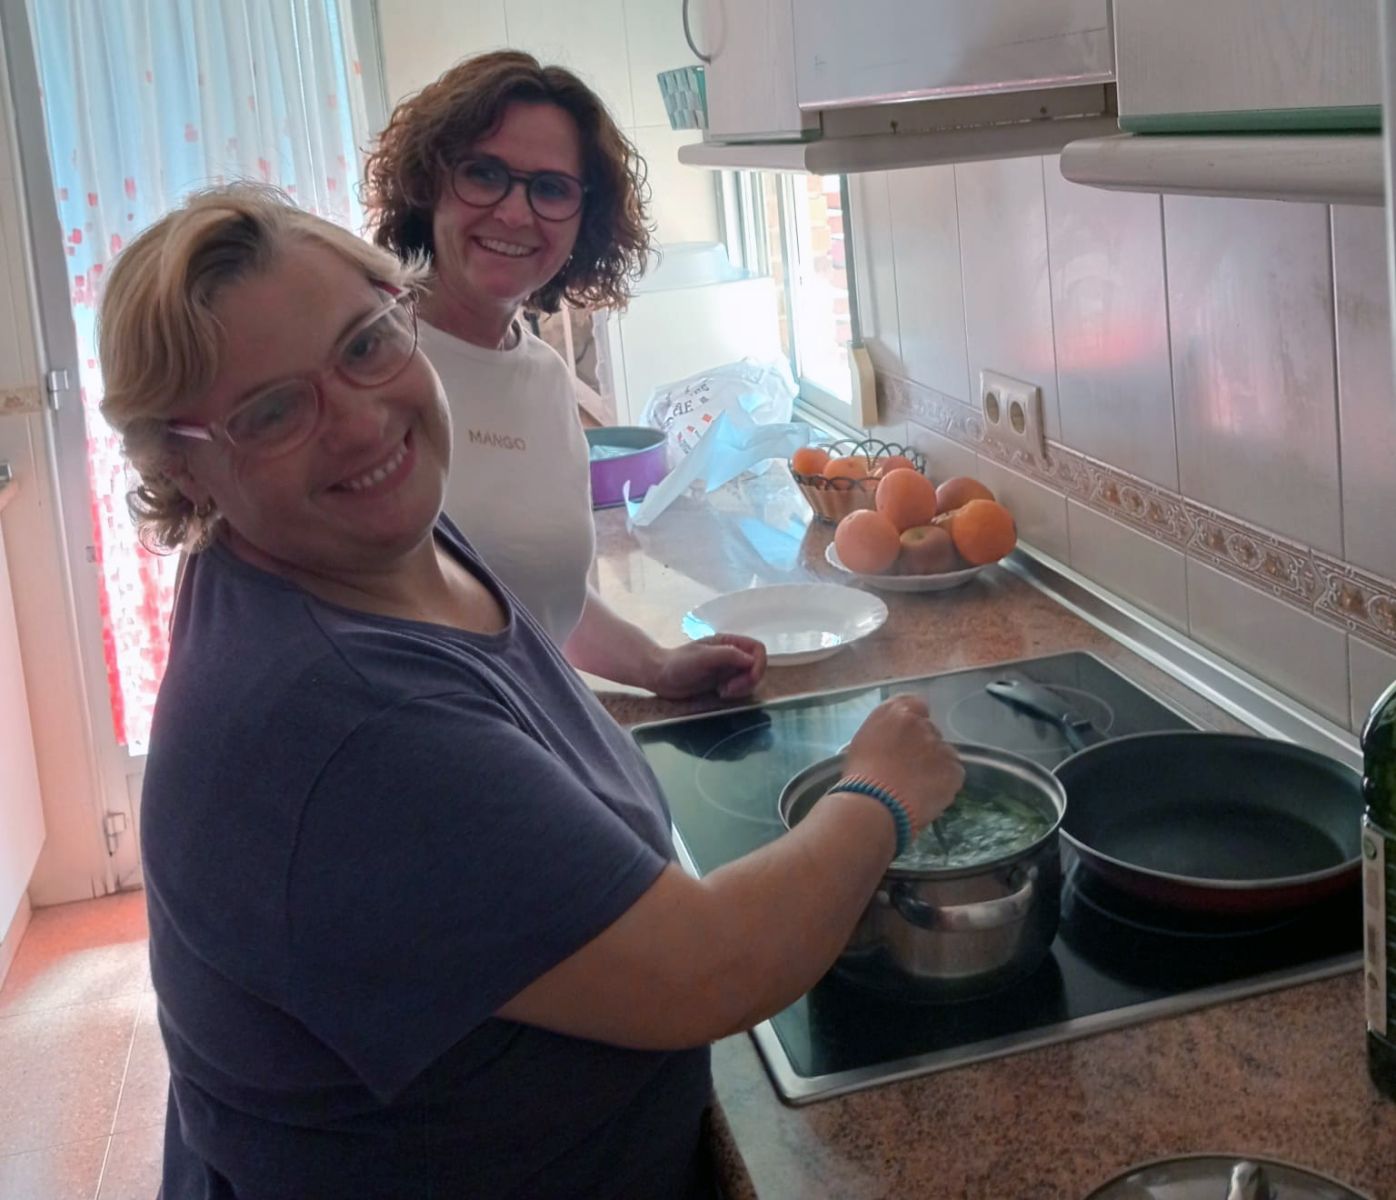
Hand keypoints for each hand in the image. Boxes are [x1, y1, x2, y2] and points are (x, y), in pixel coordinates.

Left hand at [650, 634, 767, 700]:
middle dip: (748, 680)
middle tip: (729, 689)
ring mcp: (728, 668)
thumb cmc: (678, 664)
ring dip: (742, 688)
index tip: (747, 678)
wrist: (659, 676)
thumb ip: (728, 655)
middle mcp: (732, 654)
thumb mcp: (703, 657)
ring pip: (750, 679)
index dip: (759, 664)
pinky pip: (740, 688)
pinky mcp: (723, 681)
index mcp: (729, 642)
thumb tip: (751, 661)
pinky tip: (719, 693)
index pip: (758, 649)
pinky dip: (735, 693)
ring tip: (723, 691)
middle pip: (757, 666)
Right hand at [841, 694, 963, 833]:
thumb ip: (883, 735)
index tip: (909, 736)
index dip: (915, 721)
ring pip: (943, 753)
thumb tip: (892, 744)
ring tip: (916, 788)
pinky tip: (927, 796)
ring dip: (934, 766)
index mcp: (894, 713)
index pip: (915, 704)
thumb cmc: (859, 777)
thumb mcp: (863, 744)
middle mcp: (920, 723)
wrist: (875, 802)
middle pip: (930, 731)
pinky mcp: (953, 768)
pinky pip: (953, 774)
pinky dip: (945, 784)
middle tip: (909, 769)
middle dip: (923, 747)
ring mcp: (940, 745)